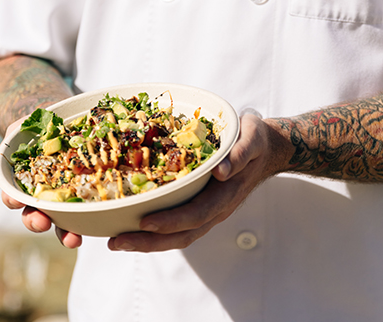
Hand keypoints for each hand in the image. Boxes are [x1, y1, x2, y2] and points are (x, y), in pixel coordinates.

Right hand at [0, 118, 81, 248]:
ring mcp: (68, 197)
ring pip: (62, 222)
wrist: (71, 122)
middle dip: (36, 222)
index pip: (14, 196)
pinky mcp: (91, 195)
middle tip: (42, 222)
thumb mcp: (27, 127)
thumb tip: (6, 145)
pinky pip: (91, 211)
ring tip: (72, 239)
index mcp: (28, 181)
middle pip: (35, 216)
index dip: (13, 200)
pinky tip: (99, 226)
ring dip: (64, 234)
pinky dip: (92, 221)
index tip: (16, 201)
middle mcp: (46, 194)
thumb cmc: (46, 128)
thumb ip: (17, 133)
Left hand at [108, 113, 282, 252]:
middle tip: (117, 242)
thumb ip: (241, 153)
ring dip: (148, 243)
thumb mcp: (252, 138)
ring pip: (179, 236)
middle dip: (149, 241)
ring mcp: (210, 211)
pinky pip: (179, 227)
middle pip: (183, 234)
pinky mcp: (202, 207)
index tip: (144, 222)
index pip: (197, 213)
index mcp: (227, 193)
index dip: (170, 221)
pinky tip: (134, 229)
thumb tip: (221, 172)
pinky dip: (156, 233)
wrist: (266, 150)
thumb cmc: (254, 140)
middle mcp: (217, 208)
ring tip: (117, 242)